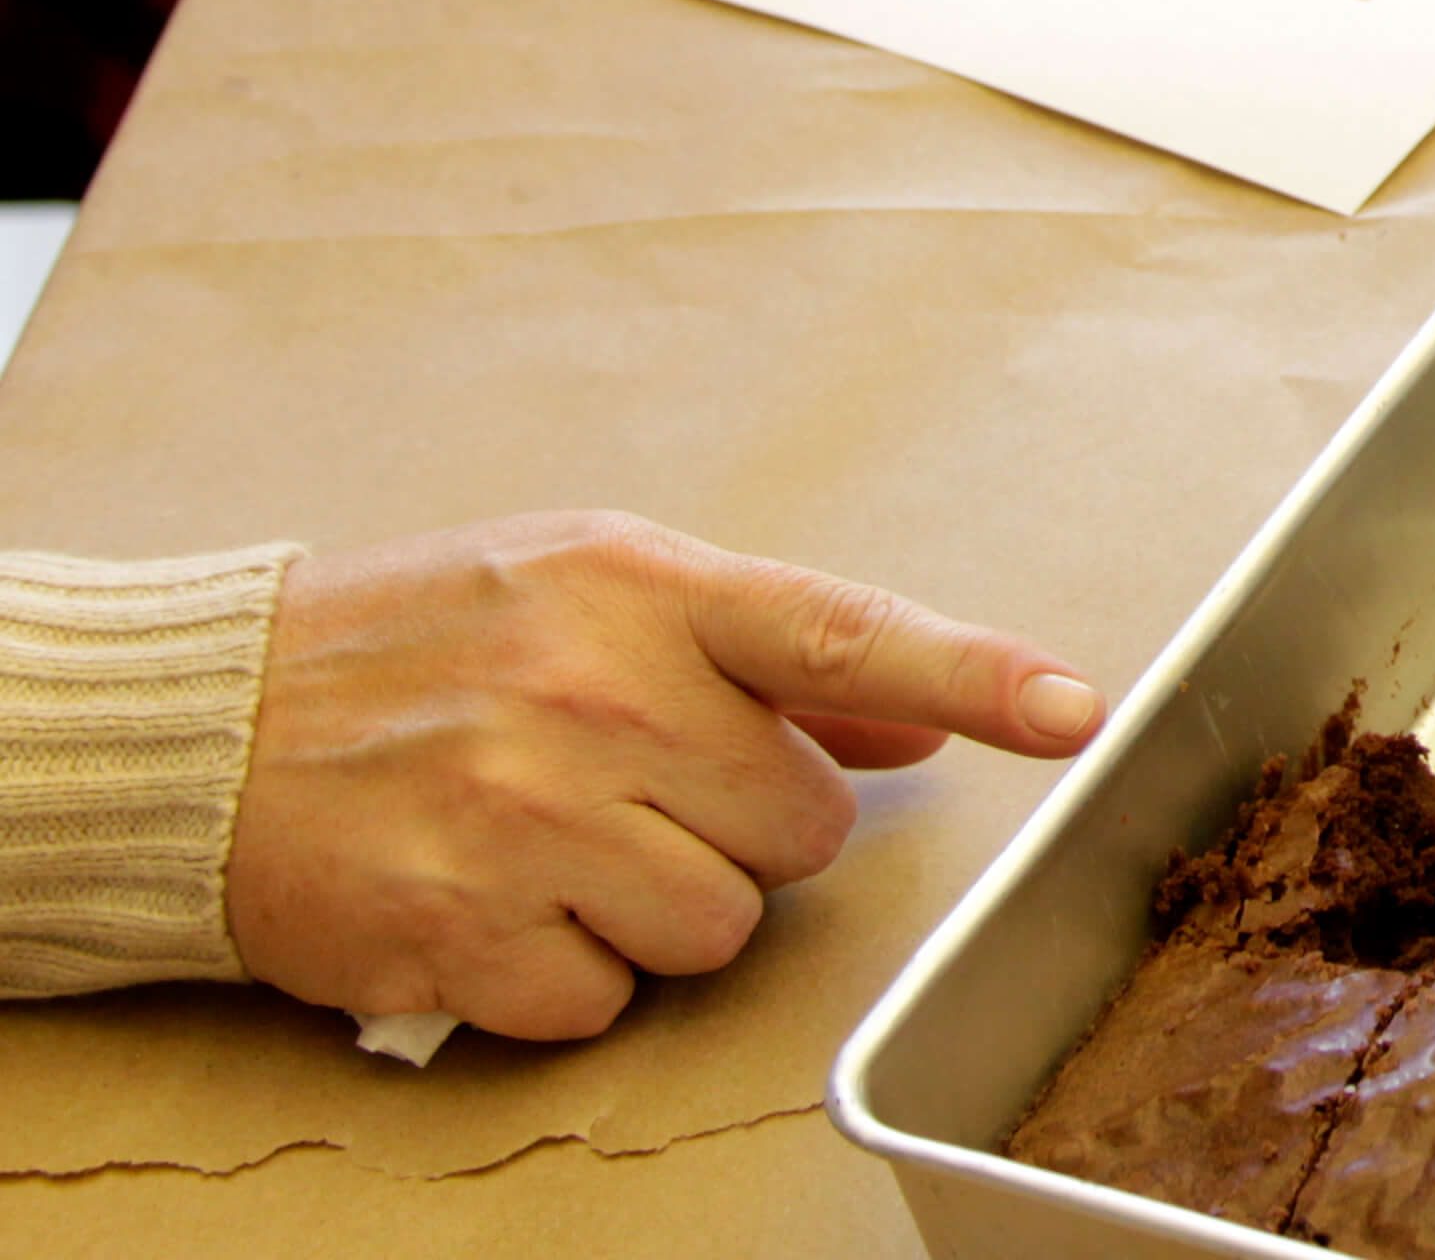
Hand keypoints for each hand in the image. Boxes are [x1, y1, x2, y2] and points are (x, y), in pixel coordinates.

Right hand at [223, 512, 1106, 1043]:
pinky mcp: (466, 931)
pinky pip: (608, 996)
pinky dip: (566, 972)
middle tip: (630, 786)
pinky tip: (499, 904)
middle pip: (802, 821)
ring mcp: (528, 816)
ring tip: (558, 842)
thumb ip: (760, 652)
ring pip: (722, 920)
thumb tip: (915, 711)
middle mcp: (596, 695)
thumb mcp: (588, 589)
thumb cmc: (418, 646)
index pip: (846, 633)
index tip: (1076, 711)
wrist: (207, 727)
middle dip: (740, 823)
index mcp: (643, 590)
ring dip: (660, 906)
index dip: (978, 675)